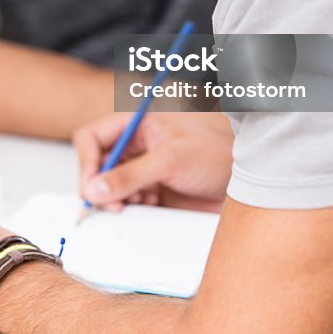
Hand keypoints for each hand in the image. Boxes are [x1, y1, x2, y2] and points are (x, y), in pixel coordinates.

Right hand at [74, 111, 232, 211]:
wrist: (245, 181)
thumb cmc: (217, 154)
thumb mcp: (171, 161)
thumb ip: (131, 175)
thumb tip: (94, 189)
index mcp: (137, 125)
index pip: (92, 137)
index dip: (87, 162)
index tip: (92, 187)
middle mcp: (136, 146)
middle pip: (96, 165)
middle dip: (99, 186)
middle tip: (111, 205)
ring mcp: (143, 169)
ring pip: (109, 186)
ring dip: (115, 199)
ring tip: (137, 204)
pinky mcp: (152, 191)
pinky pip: (126, 201)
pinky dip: (130, 209)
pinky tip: (149, 207)